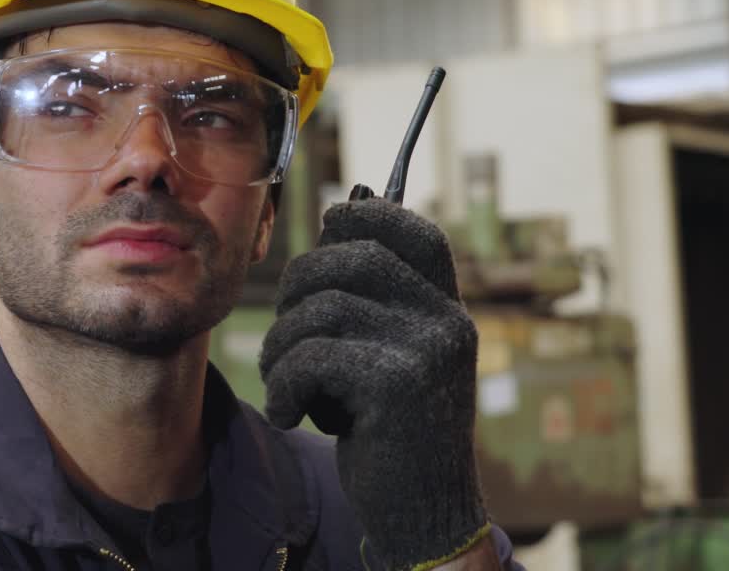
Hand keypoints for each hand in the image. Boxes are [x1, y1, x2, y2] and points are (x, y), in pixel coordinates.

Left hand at [259, 199, 488, 570]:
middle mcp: (447, 323)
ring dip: (281, 346)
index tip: (329, 228)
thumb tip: (338, 212)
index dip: (365, 216)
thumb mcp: (391, 358)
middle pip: (353, 258)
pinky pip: (311, 357)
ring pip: (321, 308)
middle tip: (284, 333)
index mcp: (447, 311)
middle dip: (297, 286)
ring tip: (283, 384)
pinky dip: (284, 386)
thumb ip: (375, 299)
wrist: (423, 516)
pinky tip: (289, 415)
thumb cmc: (390, 432)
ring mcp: (426, 352)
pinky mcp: (396, 387)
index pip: (415, 231)